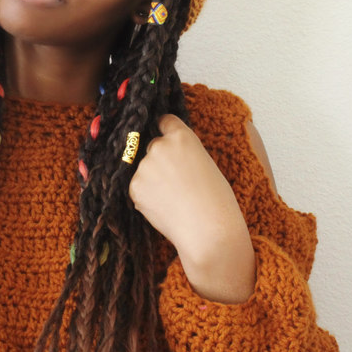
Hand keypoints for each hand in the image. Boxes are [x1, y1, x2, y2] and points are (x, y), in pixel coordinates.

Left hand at [129, 114, 255, 302]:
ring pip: (144, 169)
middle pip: (153, 147)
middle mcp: (159, 146)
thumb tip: (167, 153)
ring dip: (152, 179)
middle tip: (178, 182)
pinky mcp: (134, 187)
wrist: (208, 230)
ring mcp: (144, 167)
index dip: (166, 132)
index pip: (165, 121)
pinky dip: (147, 195)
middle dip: (161, 160)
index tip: (165, 137)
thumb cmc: (216, 199)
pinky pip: (138, 187)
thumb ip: (184, 152)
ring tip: (173, 198)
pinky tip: (165, 206)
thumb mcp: (205, 162)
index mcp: (182, 136)